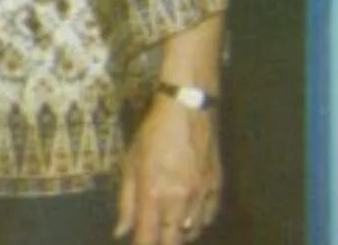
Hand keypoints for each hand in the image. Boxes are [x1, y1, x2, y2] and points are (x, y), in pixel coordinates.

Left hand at [114, 96, 220, 243]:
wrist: (189, 106)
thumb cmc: (154, 133)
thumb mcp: (131, 164)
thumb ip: (126, 202)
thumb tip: (121, 231)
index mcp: (153, 193)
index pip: (147, 238)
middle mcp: (179, 198)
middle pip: (173, 240)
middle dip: (164, 244)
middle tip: (157, 240)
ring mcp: (201, 192)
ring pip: (193, 230)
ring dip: (181, 235)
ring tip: (172, 233)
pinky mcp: (216, 183)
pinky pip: (210, 215)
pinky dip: (200, 222)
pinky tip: (192, 221)